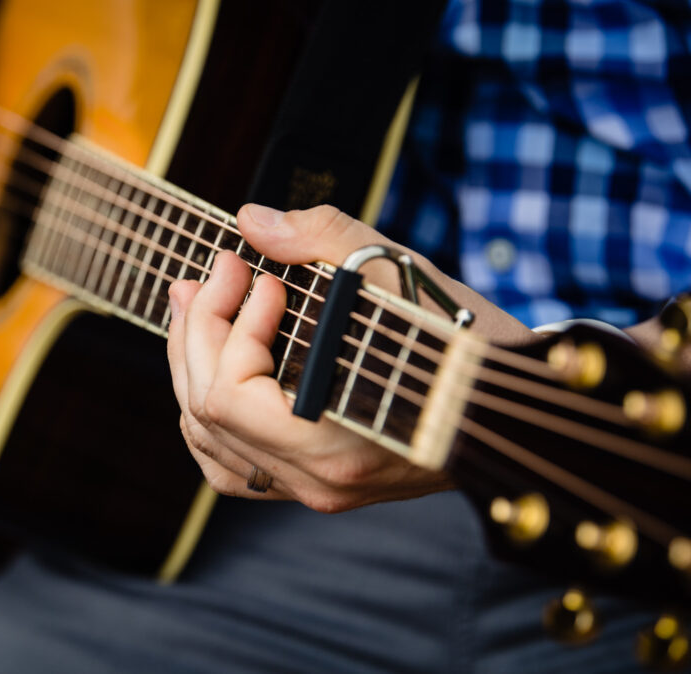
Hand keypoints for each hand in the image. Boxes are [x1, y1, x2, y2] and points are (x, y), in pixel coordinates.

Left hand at [166, 204, 538, 512]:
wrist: (517, 401)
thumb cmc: (469, 343)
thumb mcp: (402, 276)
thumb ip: (321, 239)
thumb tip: (252, 221)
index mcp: (333, 445)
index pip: (228, 393)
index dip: (228, 323)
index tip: (260, 275)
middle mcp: (317, 482)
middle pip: (206, 413)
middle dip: (198, 331)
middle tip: (211, 274)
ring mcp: (316, 490)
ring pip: (209, 442)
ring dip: (193, 368)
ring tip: (197, 309)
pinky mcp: (319, 483)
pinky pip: (234, 464)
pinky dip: (211, 414)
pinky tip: (215, 367)